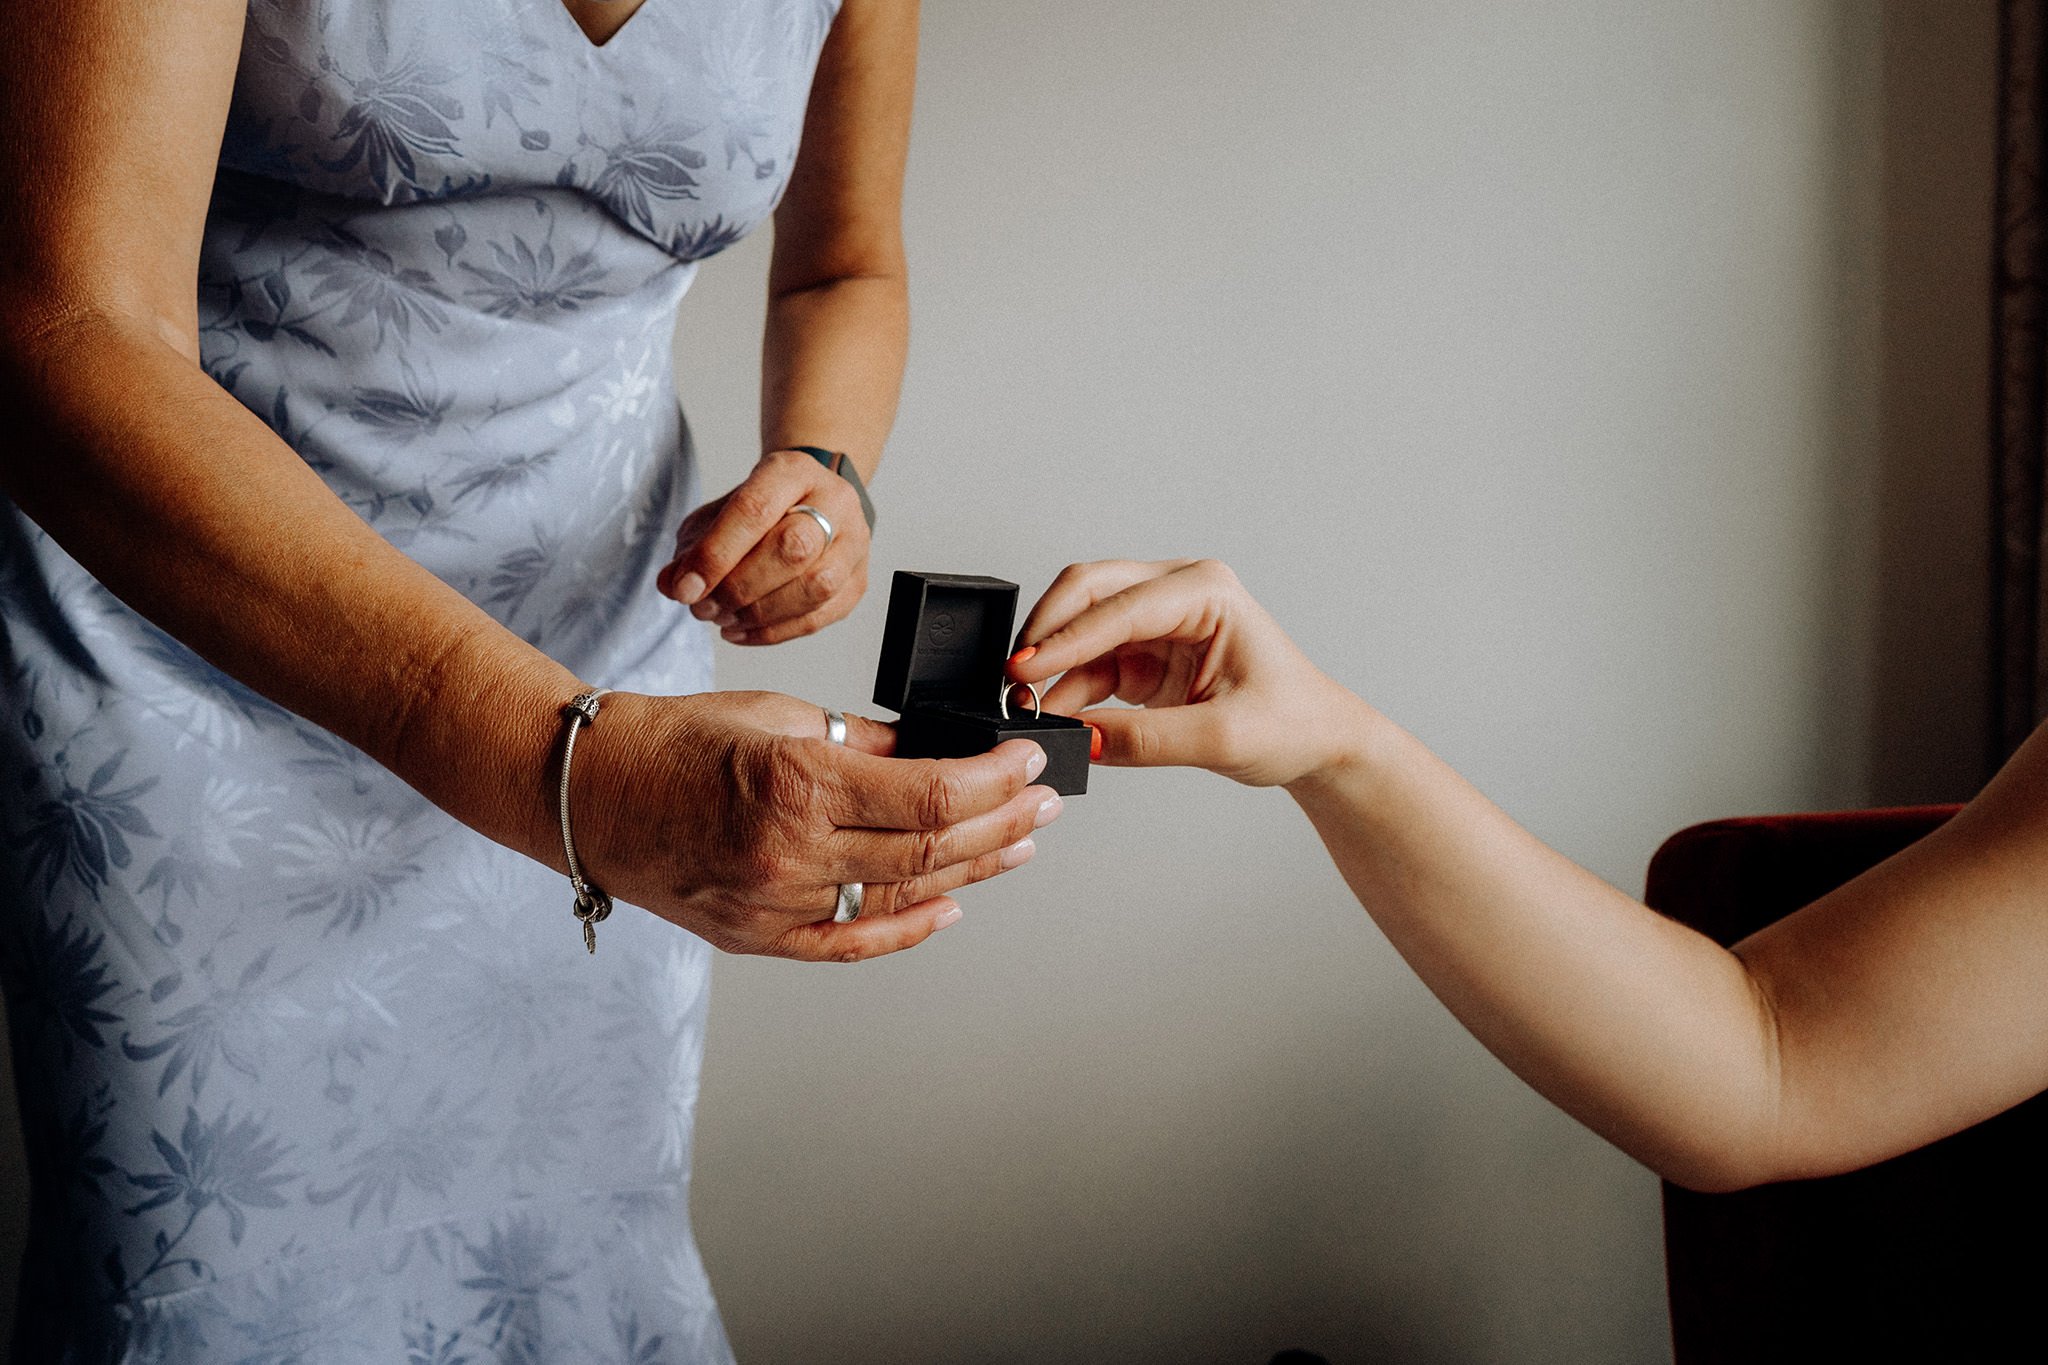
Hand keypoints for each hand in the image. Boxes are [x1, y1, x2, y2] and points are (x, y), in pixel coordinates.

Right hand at [569, 689, 1060, 961]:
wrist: (590, 794)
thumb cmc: (673, 742)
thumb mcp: (776, 715)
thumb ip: (862, 740)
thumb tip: (935, 751)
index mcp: (797, 784)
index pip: (928, 795)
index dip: (993, 783)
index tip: (1027, 763)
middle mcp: (790, 853)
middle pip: (929, 851)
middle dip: (1001, 825)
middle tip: (1043, 805)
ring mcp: (775, 904)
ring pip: (901, 897)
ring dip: (972, 872)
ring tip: (1017, 846)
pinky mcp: (759, 937)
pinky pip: (850, 943)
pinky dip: (909, 929)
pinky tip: (952, 907)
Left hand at [656, 449, 869, 644]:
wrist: (811, 504)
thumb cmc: (760, 510)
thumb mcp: (718, 513)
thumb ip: (693, 546)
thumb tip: (672, 584)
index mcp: (794, 471)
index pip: (756, 510)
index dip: (716, 554)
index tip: (684, 588)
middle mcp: (835, 501)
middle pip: (794, 548)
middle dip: (739, 587)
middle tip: (703, 608)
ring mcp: (854, 543)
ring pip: (815, 586)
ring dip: (758, 613)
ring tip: (721, 620)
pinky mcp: (858, 582)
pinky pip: (819, 617)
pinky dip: (772, 633)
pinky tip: (740, 631)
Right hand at [1008, 559, 1363, 787]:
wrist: (1317, 743)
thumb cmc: (1292, 723)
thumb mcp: (1222, 738)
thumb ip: (1147, 739)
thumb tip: (1080, 739)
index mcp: (1207, 590)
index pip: (1120, 606)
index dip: (1067, 638)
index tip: (1025, 669)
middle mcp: (1178, 593)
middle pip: (1089, 592)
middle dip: (1047, 632)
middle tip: (1012, 678)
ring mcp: (1158, 620)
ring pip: (1082, 626)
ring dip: (1052, 664)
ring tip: (1028, 708)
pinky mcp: (1145, 652)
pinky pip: (1090, 661)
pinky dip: (1066, 686)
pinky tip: (1054, 714)